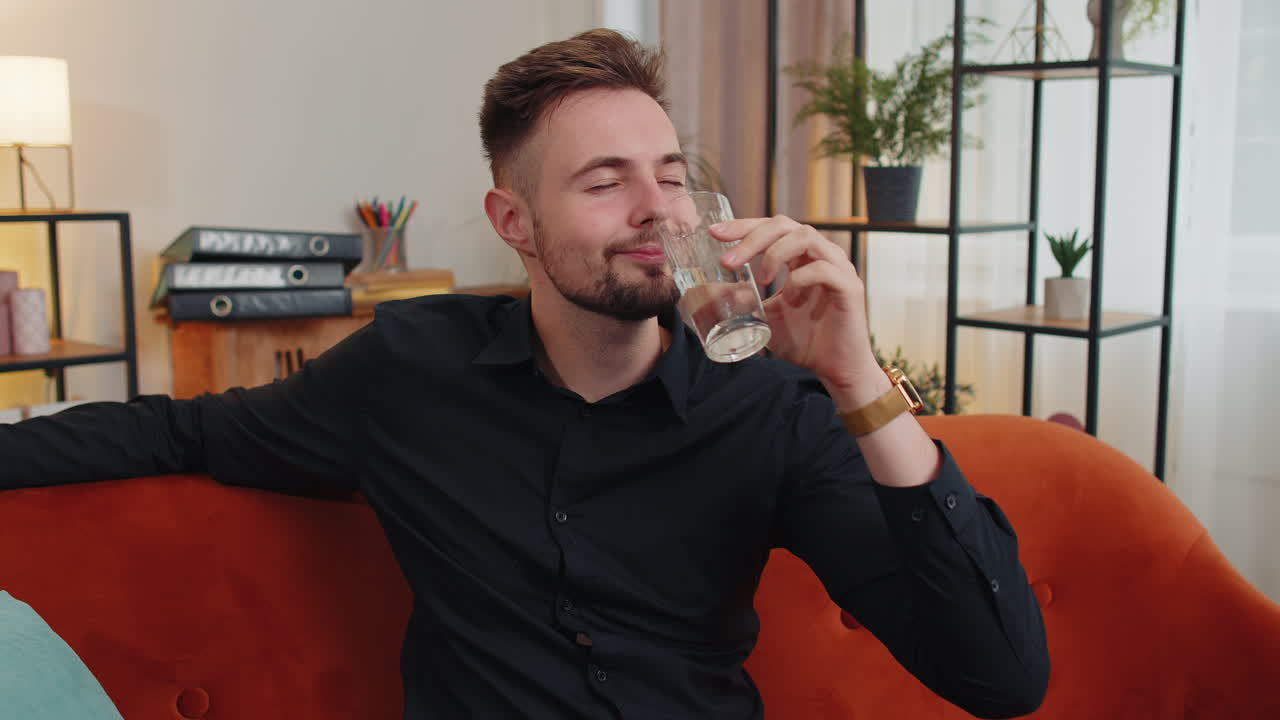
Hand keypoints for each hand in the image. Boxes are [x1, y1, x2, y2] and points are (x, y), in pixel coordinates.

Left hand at [710, 216, 881, 398]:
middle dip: (752, 238)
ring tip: (761, 279)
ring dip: (776, 253)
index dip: (743, 226)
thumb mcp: (765, 316)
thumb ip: (744, 301)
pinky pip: (824, 269)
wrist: (834, 368)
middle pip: (785, 225)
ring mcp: (838, 268)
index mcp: (802, 256)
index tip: (715, 233)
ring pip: (806, 237)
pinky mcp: (850, 287)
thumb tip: (713, 291)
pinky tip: (789, 296)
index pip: (772, 228)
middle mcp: (821, 254)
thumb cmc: (804, 339)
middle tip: (728, 261)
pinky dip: (801, 278)